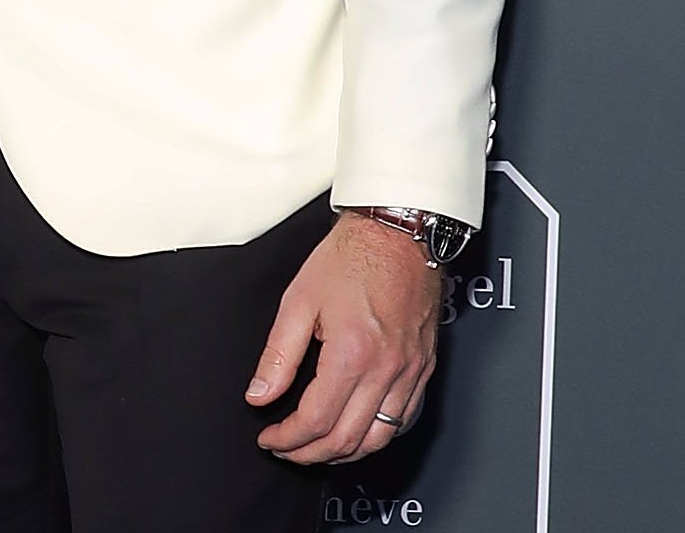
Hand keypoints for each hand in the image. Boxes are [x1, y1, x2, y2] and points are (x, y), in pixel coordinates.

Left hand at [247, 211, 442, 463]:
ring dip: (345, 453)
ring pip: (380, 438)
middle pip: (347, 439)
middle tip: (286, 449)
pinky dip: (378, 435)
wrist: (398, 231)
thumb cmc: (352, 256)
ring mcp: (410, 371)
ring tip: (317, 448)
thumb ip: (278, 354)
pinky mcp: (424, 367)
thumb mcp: (299, 299)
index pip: (316, 421)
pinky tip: (357, 431)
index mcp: (352, 354)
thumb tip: (260, 394)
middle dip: (310, 454)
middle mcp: (387, 369)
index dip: (287, 438)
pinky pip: (404, 419)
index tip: (269, 438)